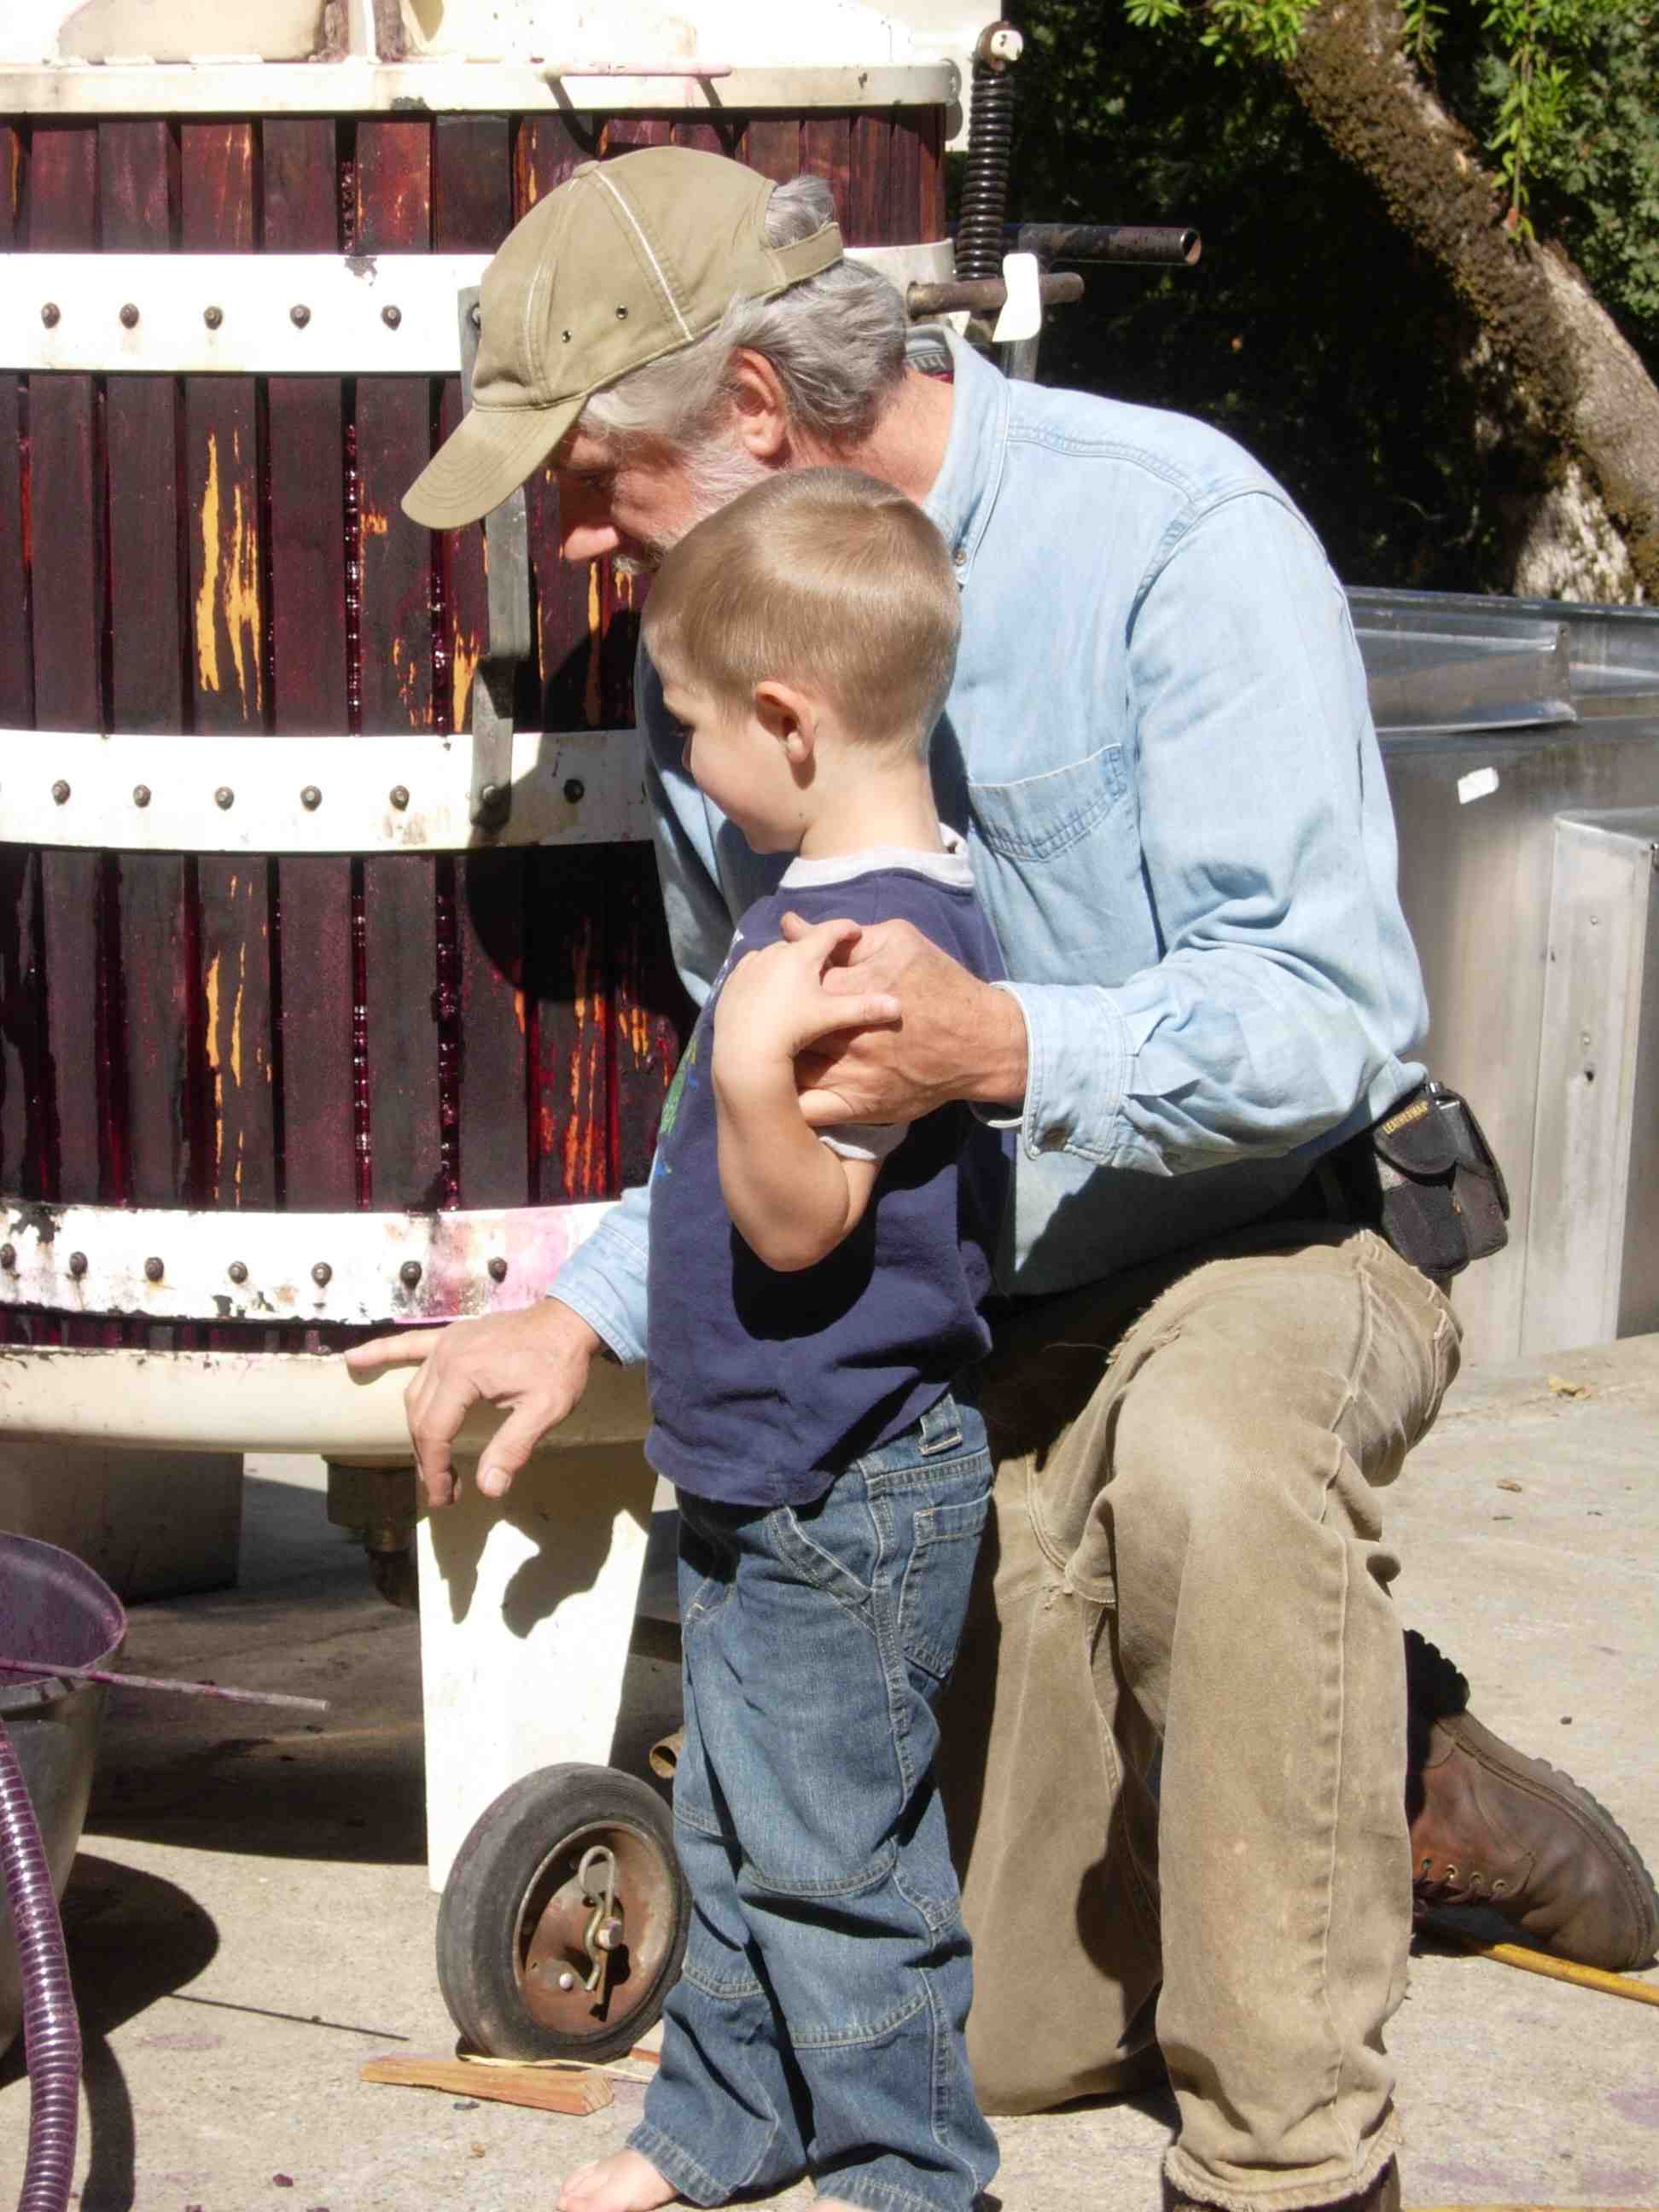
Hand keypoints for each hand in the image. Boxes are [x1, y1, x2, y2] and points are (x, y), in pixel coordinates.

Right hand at [342, 1298, 603, 1508]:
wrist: (569, 1321)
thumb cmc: (559, 1365)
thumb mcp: (545, 1410)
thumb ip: (513, 1448)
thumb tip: (489, 1488)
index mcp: (464, 1374)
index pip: (435, 1431)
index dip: (435, 1469)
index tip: (444, 1497)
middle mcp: (444, 1356)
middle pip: (420, 1416)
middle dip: (426, 1456)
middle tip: (442, 1488)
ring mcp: (444, 1343)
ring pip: (414, 1392)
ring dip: (417, 1428)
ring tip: (429, 1460)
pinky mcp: (449, 1336)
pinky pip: (408, 1346)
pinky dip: (381, 1353)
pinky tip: (353, 1360)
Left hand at [713, 918, 901, 1085]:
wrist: (744, 1050)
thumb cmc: (792, 1028)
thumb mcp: (831, 1016)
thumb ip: (864, 1008)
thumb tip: (899, 1006)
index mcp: (802, 954)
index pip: (830, 931)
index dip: (846, 929)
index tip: (856, 931)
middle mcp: (774, 952)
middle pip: (801, 943)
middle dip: (816, 948)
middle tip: (828, 960)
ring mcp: (750, 965)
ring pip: (775, 955)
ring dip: (789, 960)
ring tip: (798, 976)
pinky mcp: (733, 980)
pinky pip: (754, 968)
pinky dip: (766, 973)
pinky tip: (771, 990)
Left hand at [778, 911, 1028, 1125]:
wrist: (980, 1043)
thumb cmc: (941, 984)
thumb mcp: (898, 942)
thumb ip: (841, 937)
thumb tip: (790, 925)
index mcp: (853, 992)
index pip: (794, 986)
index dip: (778, 984)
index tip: (774, 985)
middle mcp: (848, 1037)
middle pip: (785, 1031)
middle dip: (768, 1025)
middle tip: (758, 1020)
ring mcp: (852, 1075)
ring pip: (789, 1071)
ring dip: (770, 1060)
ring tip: (758, 1051)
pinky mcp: (859, 1105)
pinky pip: (809, 1110)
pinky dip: (785, 1101)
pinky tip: (775, 1088)